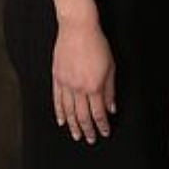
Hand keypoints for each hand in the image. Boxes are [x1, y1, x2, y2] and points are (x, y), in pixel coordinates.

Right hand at [51, 20, 116, 142]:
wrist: (77, 28)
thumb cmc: (97, 44)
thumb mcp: (111, 66)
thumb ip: (110, 89)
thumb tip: (112, 107)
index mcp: (94, 85)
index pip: (98, 112)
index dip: (101, 125)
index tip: (104, 132)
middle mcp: (79, 88)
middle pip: (82, 116)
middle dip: (87, 129)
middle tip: (89, 139)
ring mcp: (66, 83)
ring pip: (68, 111)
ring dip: (73, 125)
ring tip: (76, 135)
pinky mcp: (57, 77)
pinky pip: (57, 100)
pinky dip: (59, 112)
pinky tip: (61, 120)